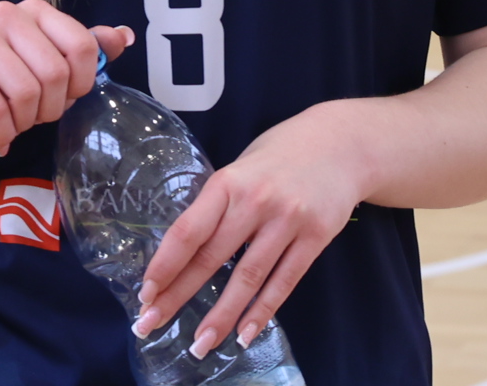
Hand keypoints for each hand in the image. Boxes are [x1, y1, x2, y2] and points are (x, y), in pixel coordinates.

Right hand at [0, 0, 134, 154]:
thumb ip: (85, 52)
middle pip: (56, 73)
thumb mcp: (47, 71)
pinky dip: (3, 133)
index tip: (64, 96)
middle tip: (33, 116)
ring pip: (27, 92)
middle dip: (51, 109)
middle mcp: (6, 14)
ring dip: (24, 123)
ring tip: (13, 123)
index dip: (81, 83)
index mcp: (35, 10)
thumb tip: (125, 36)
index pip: (83, 46)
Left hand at [133, 106, 361, 355]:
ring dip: (222, 315)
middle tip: (151, 324)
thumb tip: (186, 250)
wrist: (341, 144)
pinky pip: (284, 282)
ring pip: (248, 277)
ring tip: (201, 344)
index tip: (146, 293)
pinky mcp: (315, 237)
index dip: (165, 265)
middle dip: (179, 295)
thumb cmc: (278, 156)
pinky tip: (245, 334)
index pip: (188, 231)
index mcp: (227, 182)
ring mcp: (288, 220)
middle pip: (211, 258)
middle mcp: (255, 201)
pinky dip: (263, 311)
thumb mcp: (240, 169)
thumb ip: (218, 206)